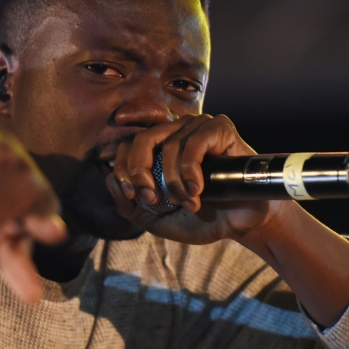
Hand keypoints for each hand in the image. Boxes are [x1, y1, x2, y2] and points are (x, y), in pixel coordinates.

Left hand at [107, 114, 280, 244]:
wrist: (239, 222)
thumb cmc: (200, 217)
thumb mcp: (155, 218)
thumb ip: (128, 204)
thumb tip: (108, 178)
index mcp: (158, 147)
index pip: (127, 146)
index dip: (123, 171)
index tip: (135, 197)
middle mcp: (176, 131)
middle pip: (141, 139)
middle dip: (139, 172)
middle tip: (152, 198)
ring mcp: (198, 126)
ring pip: (170, 146)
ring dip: (174, 182)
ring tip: (189, 202)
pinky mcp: (220, 128)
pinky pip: (196, 142)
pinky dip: (191, 170)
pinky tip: (198, 190)